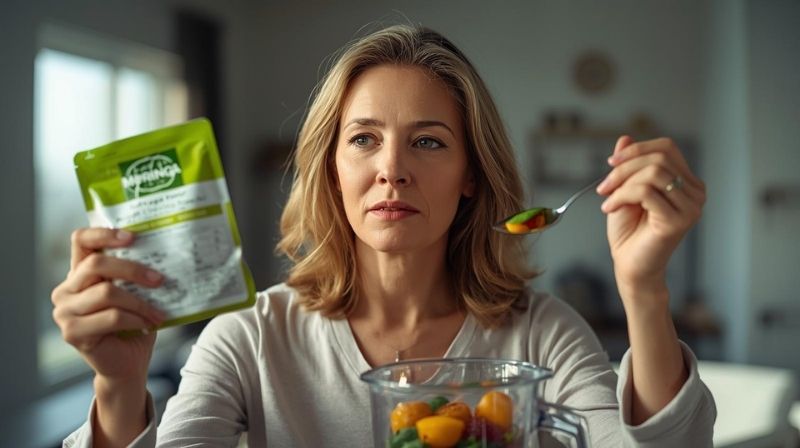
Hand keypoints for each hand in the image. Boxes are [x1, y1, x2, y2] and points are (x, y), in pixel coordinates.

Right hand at [51, 228, 165, 382]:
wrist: (128, 365)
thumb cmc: (134, 325)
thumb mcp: (134, 293)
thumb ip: (135, 274)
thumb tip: (164, 251)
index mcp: (79, 273)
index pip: (81, 241)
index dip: (104, 234)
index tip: (132, 237)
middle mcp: (66, 290)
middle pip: (96, 265)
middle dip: (133, 269)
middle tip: (159, 279)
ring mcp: (64, 312)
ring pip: (106, 293)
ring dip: (140, 302)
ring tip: (159, 312)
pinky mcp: (72, 332)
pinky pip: (111, 317)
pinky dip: (135, 319)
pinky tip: (149, 324)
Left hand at [596, 136, 705, 301]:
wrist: (629, 266)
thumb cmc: (629, 231)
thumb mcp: (624, 190)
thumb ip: (628, 166)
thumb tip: (625, 138)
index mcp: (687, 182)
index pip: (667, 148)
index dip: (637, 149)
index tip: (611, 162)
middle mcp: (695, 193)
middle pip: (659, 158)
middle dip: (624, 168)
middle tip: (603, 186)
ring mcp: (691, 207)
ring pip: (653, 173)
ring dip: (621, 183)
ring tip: (607, 200)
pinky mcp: (679, 220)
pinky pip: (646, 192)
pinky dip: (621, 196)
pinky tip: (610, 209)